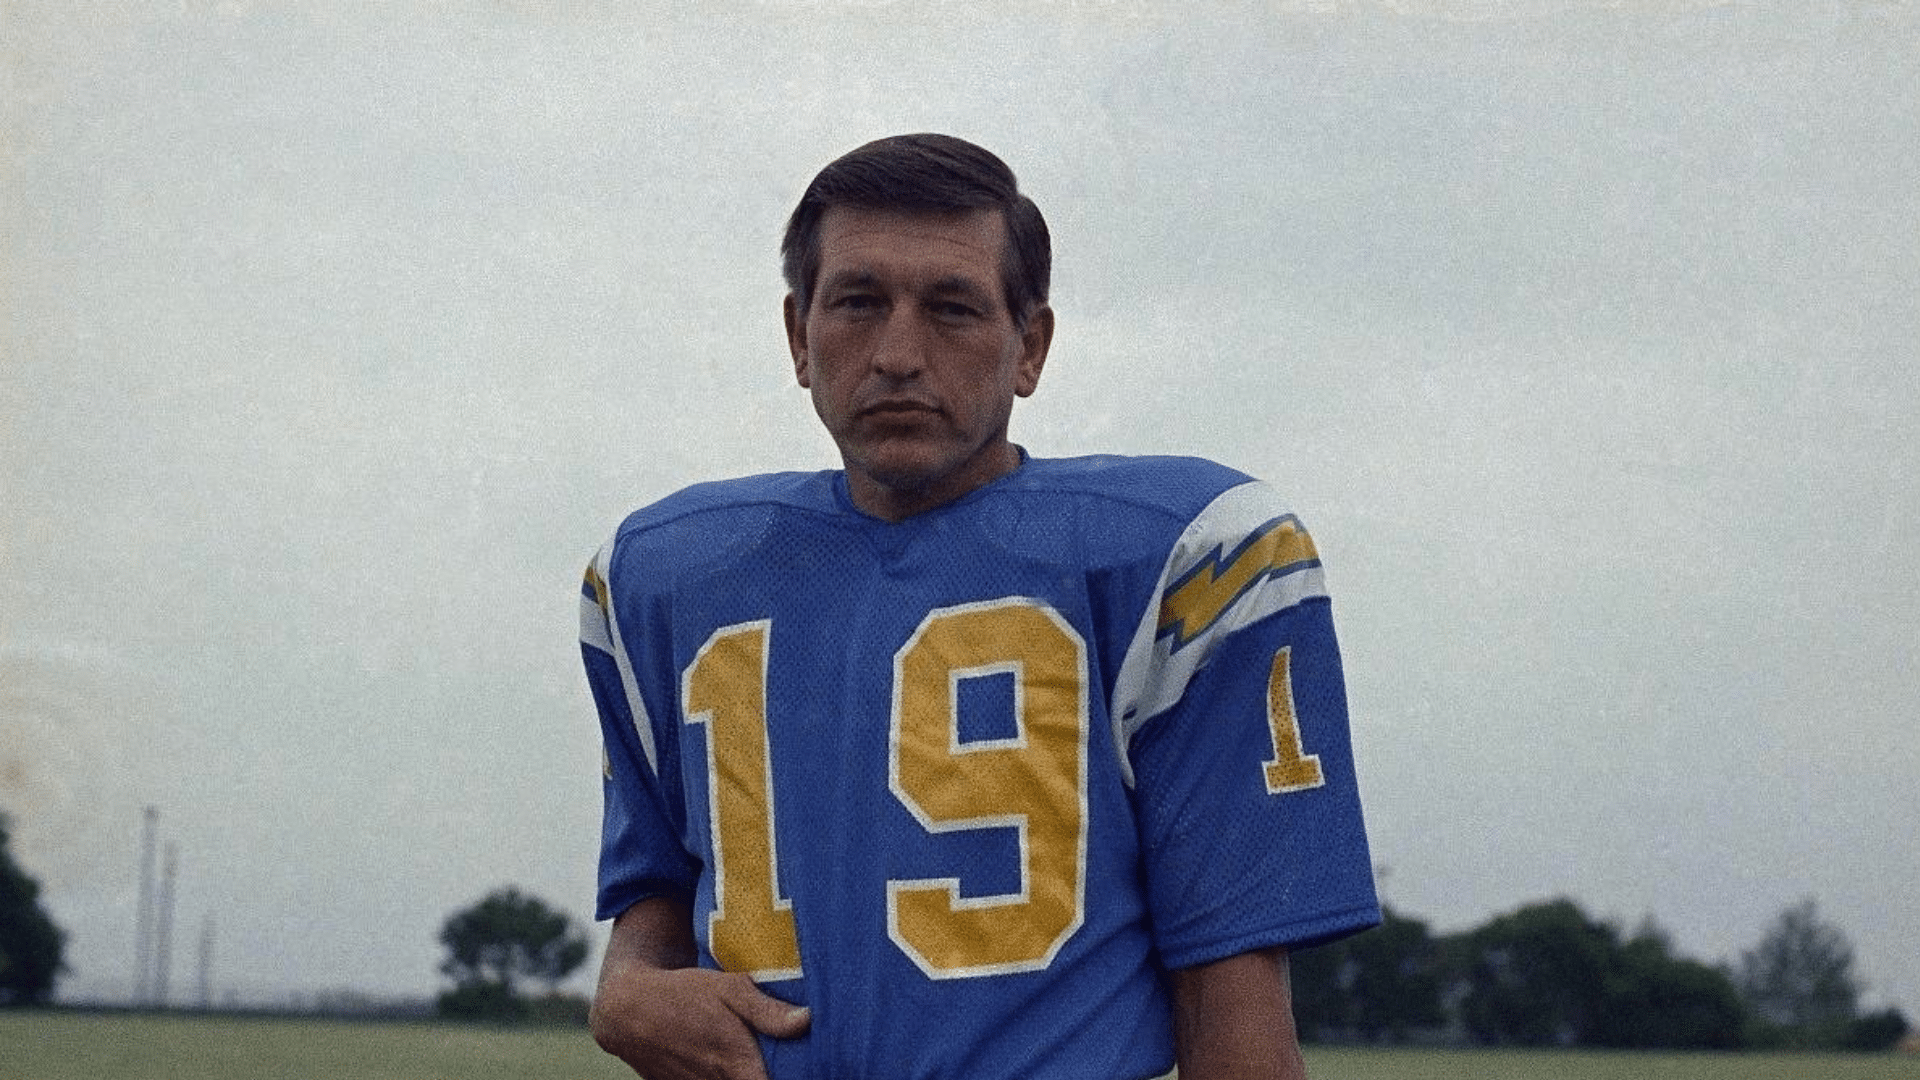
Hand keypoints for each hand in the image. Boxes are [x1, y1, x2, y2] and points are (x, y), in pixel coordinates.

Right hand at [590, 896, 809, 1079]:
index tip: (806, 1066)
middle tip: (786, 1059)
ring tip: (755, 1059)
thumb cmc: (683, 993)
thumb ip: (768, 1011)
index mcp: (737, 1064)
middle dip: (771, 1074)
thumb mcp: (729, 989)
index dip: (793, 1076)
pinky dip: (726, 1078)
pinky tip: (732, 1064)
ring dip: (746, 1075)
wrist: (627, 1010)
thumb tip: (806, 1021)